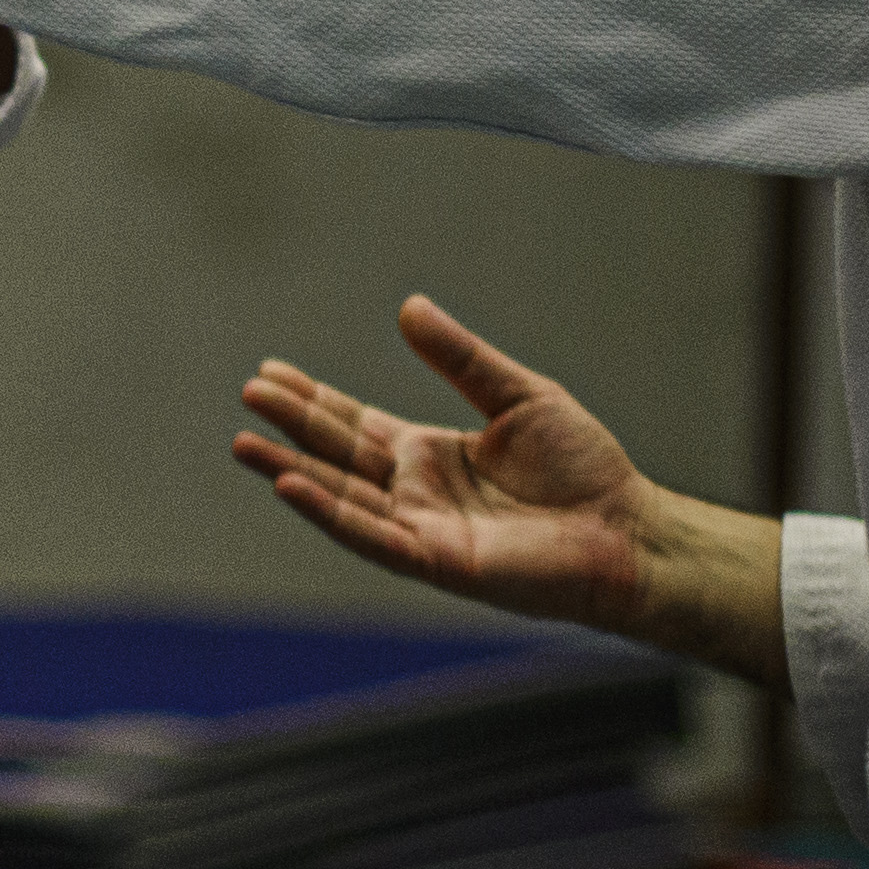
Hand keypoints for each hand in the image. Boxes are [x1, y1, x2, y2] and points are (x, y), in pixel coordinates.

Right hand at [231, 298, 661, 638]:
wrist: (625, 530)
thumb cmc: (583, 469)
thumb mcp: (518, 395)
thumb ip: (461, 358)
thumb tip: (408, 307)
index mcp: (431, 456)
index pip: (355, 424)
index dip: (313, 399)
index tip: (269, 373)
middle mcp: (415, 493)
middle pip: (337, 455)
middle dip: (291, 425)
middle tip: (248, 393)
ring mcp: (421, 529)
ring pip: (341, 498)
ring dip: (291, 470)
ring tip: (244, 444)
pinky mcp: (436, 561)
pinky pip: (371, 536)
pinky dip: (329, 513)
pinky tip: (293, 485)